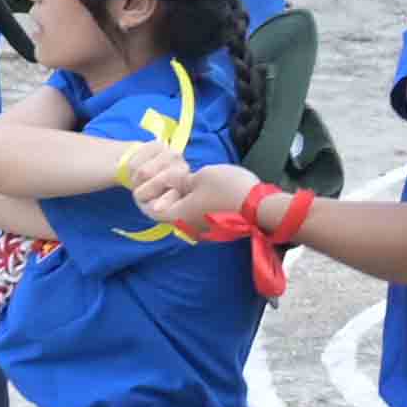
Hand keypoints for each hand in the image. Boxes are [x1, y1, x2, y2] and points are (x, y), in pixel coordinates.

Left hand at [131, 146, 250, 232]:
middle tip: (171, 175)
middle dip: (165, 193)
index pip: (150, 210)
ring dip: (182, 197)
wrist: (260, 208)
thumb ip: (179, 180)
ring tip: (189, 178)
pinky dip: (194, 202)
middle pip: (167, 211)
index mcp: (178, 216)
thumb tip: (170, 181)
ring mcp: (202, 230)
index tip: (150, 180)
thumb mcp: (200, 176)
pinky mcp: (216, 228)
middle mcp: (186, 228)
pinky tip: (204, 188)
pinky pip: (197, 215)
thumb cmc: (226, 189)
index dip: (146, 194)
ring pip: (183, 213)